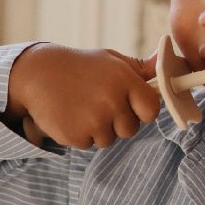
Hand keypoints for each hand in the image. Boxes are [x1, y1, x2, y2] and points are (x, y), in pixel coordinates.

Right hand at [5, 43, 159, 147]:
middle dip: (118, 121)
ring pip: (109, 139)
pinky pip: (88, 144)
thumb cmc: (81, 66)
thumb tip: (166, 62)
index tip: (131, 105)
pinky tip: (70, 115)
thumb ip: (141, 68)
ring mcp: (93, 120)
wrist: (37, 73)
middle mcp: (111, 101)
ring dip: (99, 129)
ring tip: (82, 106)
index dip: (143, 110)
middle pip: (130, 129)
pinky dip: (81, 134)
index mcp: (125, 80)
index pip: (151, 110)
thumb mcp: (111, 60)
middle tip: (98, 102)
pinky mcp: (75, 135)